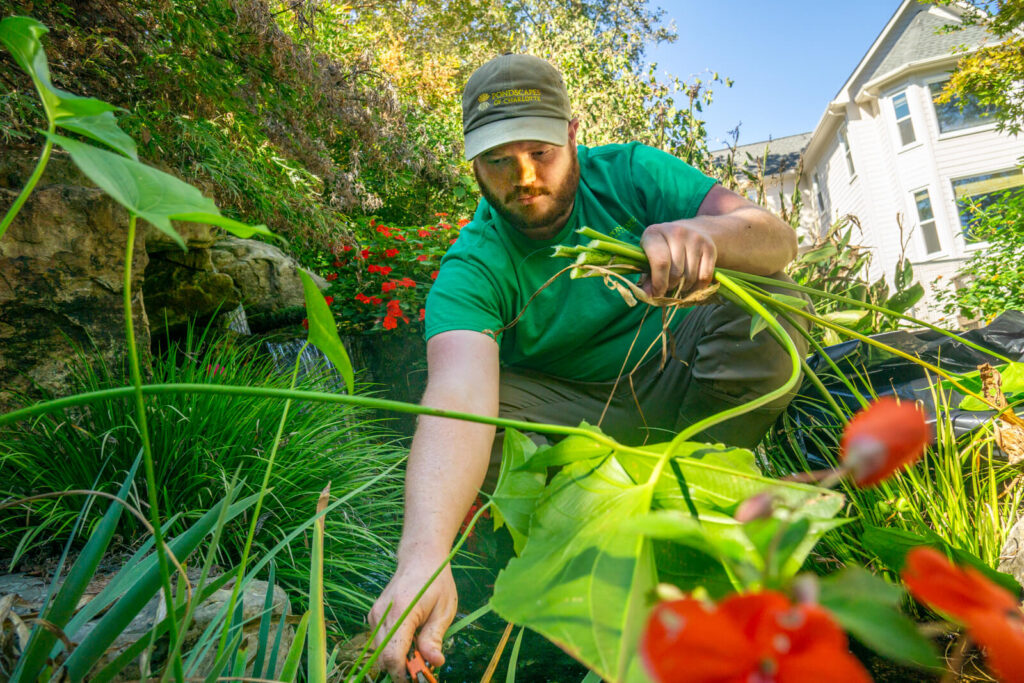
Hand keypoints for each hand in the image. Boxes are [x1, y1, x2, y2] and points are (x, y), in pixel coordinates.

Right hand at [368, 562, 456, 680]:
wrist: (419, 558)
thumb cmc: (436, 581)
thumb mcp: (444, 610)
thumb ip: (435, 637)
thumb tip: (434, 663)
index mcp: (401, 612)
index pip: (392, 655)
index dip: (405, 673)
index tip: (420, 678)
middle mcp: (381, 614)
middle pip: (383, 658)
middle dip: (403, 669)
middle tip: (424, 666)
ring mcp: (374, 615)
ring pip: (380, 652)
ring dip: (398, 658)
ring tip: (419, 647)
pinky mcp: (374, 616)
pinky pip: (381, 642)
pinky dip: (394, 647)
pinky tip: (411, 638)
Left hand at [639, 220, 716, 296]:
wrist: (689, 231)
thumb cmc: (662, 249)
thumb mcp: (649, 257)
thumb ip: (647, 277)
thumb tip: (650, 296)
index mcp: (654, 233)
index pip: (660, 262)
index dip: (659, 284)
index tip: (657, 295)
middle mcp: (676, 232)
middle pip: (676, 272)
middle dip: (671, 287)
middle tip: (668, 289)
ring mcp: (695, 238)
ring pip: (690, 277)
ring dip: (684, 288)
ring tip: (679, 285)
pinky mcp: (709, 247)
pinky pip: (704, 277)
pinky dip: (697, 287)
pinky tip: (691, 284)